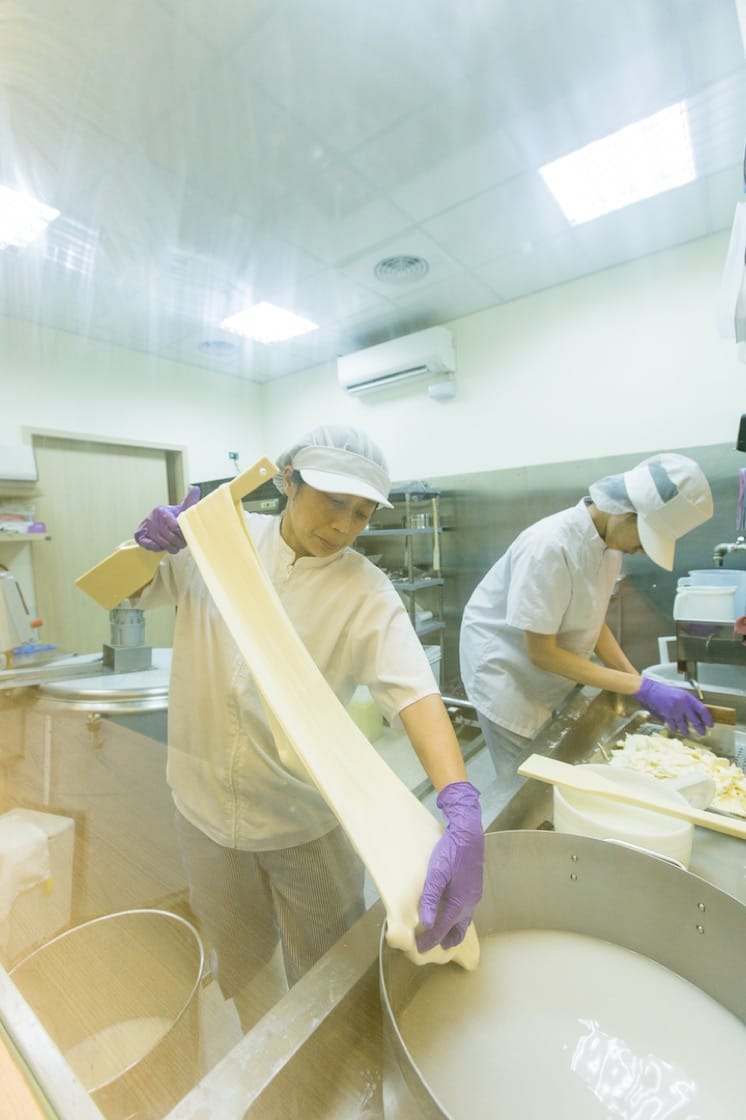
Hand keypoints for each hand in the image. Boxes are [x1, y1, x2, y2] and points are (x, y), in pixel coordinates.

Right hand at [134, 486, 199, 553]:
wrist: (156, 521)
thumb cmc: (171, 516)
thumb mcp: (180, 508)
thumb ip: (189, 500)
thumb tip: (195, 488)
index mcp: (162, 511)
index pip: (175, 526)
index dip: (182, 533)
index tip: (186, 535)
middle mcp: (152, 518)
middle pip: (170, 537)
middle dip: (179, 542)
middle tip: (182, 543)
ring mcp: (146, 527)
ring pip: (162, 544)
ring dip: (171, 547)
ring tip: (175, 545)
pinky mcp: (140, 536)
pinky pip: (150, 546)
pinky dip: (158, 548)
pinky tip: (162, 546)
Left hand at [417, 781, 483, 952]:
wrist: (469, 833)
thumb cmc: (450, 851)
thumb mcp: (436, 873)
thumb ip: (431, 898)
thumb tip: (428, 922)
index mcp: (459, 902)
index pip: (443, 928)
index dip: (431, 939)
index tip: (421, 948)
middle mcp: (470, 902)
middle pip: (459, 929)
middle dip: (448, 939)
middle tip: (438, 947)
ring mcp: (474, 894)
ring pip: (465, 919)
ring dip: (454, 928)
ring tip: (445, 933)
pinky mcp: (474, 885)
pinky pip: (467, 908)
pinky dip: (459, 916)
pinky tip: (452, 911)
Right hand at [633, 676, 713, 736]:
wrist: (648, 690)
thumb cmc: (662, 690)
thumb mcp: (678, 693)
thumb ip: (686, 703)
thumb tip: (693, 713)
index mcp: (688, 697)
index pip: (702, 710)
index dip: (708, 719)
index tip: (710, 724)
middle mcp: (683, 704)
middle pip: (695, 720)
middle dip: (700, 728)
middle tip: (702, 733)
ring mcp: (675, 711)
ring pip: (684, 726)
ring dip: (686, 731)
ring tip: (687, 733)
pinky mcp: (667, 715)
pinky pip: (674, 726)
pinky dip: (675, 728)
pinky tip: (675, 729)